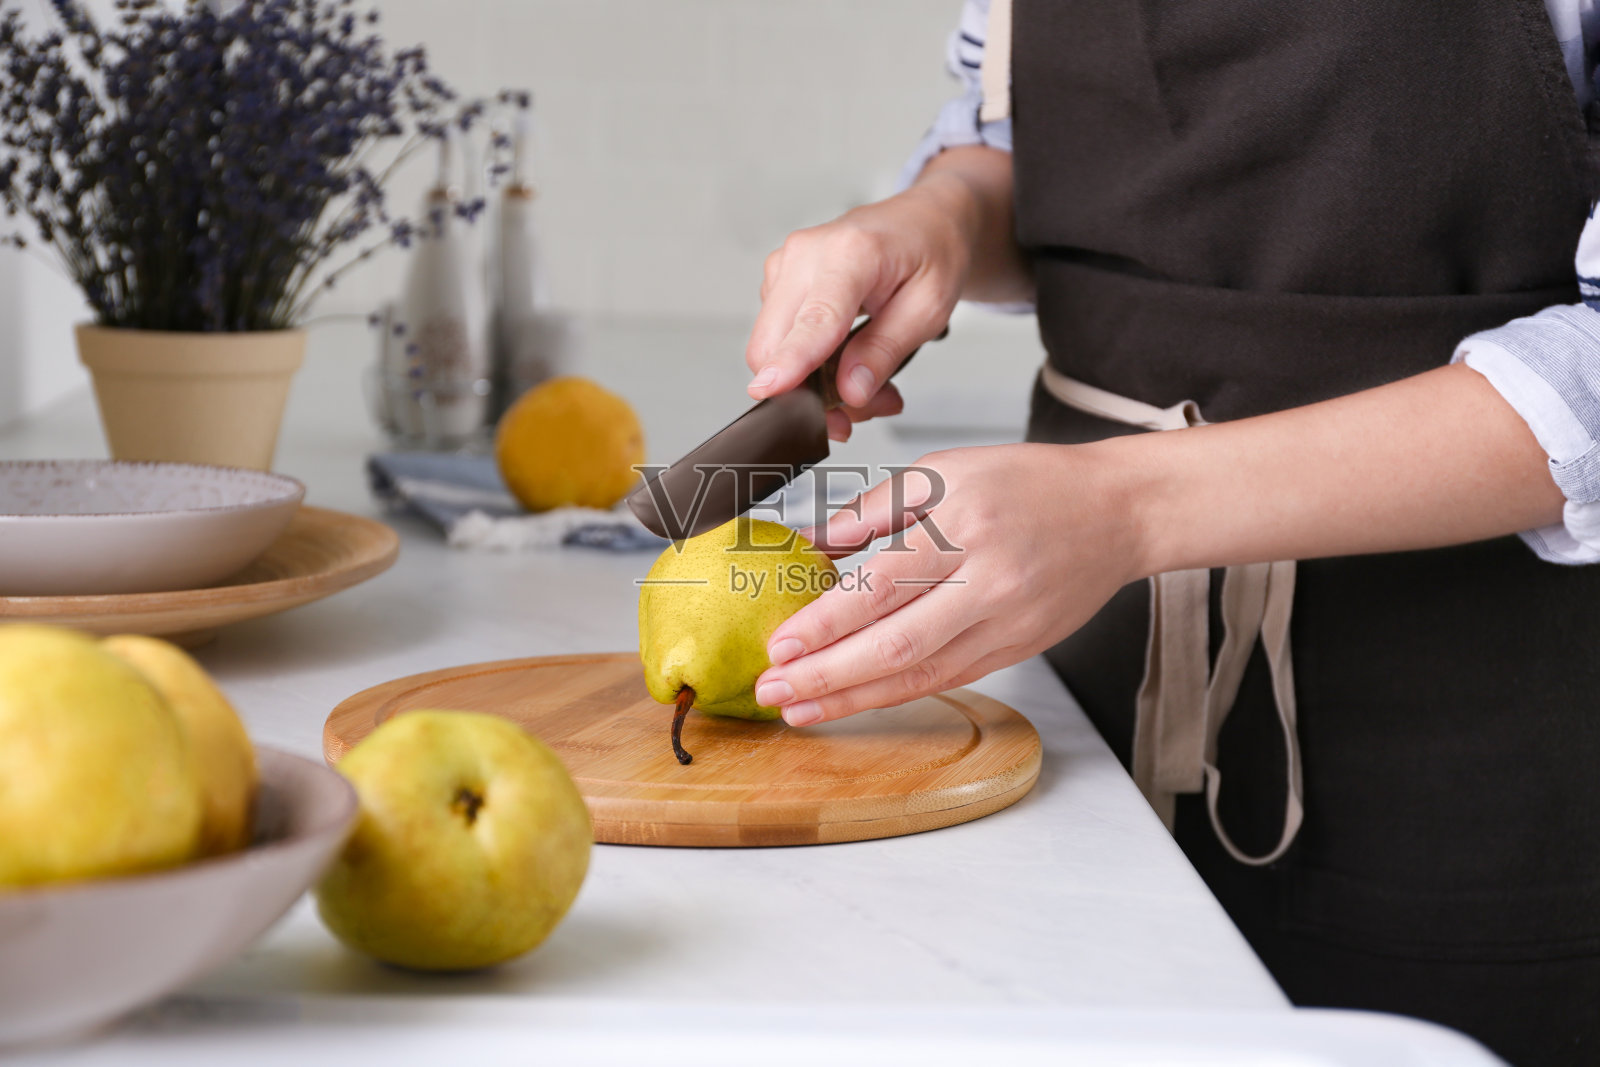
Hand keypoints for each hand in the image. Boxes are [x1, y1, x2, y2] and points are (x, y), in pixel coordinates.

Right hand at [745, 176, 974, 441]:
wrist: (923, 221)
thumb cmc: (932, 253)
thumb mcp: (930, 307)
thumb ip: (886, 350)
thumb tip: (850, 391)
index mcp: (851, 252)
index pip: (815, 319)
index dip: (791, 361)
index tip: (769, 391)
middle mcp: (805, 254)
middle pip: (775, 343)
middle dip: (812, 392)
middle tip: (869, 405)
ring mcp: (785, 265)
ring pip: (773, 350)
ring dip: (815, 382)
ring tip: (869, 381)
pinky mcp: (777, 281)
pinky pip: (778, 340)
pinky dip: (809, 364)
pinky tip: (847, 360)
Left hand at [753, 443, 1143, 724]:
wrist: (1117, 512)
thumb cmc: (1028, 483)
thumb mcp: (946, 471)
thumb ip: (875, 509)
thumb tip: (811, 542)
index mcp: (964, 527)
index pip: (881, 586)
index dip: (825, 622)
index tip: (778, 643)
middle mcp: (987, 583)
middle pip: (895, 644)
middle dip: (826, 674)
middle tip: (772, 689)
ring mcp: (1005, 624)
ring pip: (919, 675)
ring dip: (852, 698)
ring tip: (799, 709)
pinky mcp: (1016, 650)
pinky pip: (946, 678)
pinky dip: (894, 693)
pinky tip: (853, 700)